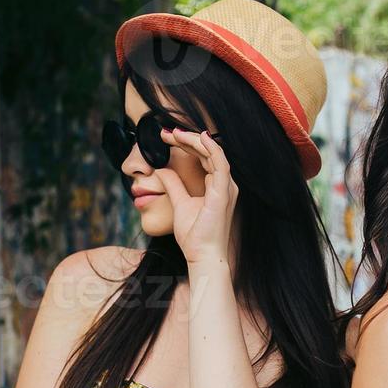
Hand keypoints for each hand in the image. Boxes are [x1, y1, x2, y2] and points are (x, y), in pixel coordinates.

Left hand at [150, 128, 236, 268]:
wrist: (202, 255)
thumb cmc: (195, 235)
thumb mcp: (179, 203)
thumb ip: (173, 185)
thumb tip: (161, 171)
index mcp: (217, 186)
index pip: (203, 156)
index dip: (187, 144)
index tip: (166, 138)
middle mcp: (225, 184)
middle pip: (208, 152)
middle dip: (188, 139)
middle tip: (167, 132)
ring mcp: (226, 188)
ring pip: (213, 153)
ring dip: (194, 140)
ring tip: (175, 133)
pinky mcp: (223, 193)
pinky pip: (220, 164)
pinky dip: (210, 148)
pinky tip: (198, 137)